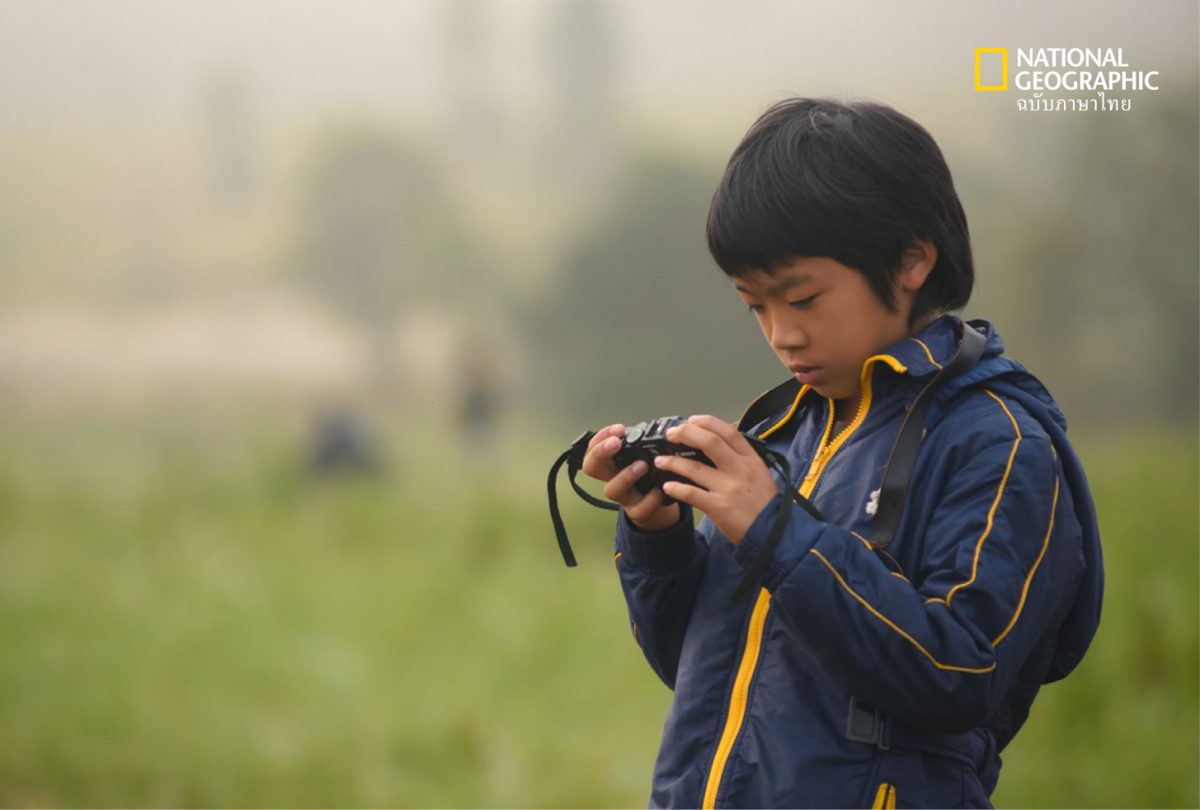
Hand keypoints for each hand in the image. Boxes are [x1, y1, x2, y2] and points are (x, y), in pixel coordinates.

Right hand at [580, 424, 681, 531]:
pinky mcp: (638, 511)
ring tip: (642, 464)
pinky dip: (650, 498)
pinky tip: (660, 489)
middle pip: (591, 467)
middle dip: (600, 452)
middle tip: (616, 442)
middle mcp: (612, 479)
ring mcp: (623, 497)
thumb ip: (641, 445)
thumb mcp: (640, 458)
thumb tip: (652, 427)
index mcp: (611, 464)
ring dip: (625, 475)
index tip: (618, 429)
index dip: (600, 438)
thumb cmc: (647, 478)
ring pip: (611, 489)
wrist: (658, 508)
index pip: (592, 448)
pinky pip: (640, 508)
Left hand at [653, 415, 777, 543]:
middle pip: (709, 442)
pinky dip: (676, 488)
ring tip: (660, 461)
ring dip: (673, 462)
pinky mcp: (718, 507)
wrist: (775, 535)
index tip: (691, 420)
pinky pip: (691, 493)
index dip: (707, 422)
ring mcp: (728, 488)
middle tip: (671, 434)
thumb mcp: (760, 475)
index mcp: (751, 460)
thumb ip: (741, 461)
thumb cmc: (766, 505)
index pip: (729, 432)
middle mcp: (740, 469)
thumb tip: (717, 448)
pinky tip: (667, 486)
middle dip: (685, 434)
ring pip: (694, 467)